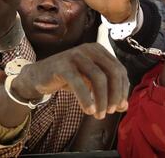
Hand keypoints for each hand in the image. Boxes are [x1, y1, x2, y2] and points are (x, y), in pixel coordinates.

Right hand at [14, 43, 129, 118]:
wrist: (40, 75)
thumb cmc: (69, 78)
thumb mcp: (91, 83)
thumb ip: (108, 92)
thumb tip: (124, 107)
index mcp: (99, 50)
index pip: (120, 69)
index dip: (123, 89)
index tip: (121, 106)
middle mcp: (89, 49)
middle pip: (112, 72)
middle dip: (115, 94)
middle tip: (111, 111)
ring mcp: (76, 55)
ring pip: (98, 77)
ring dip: (102, 99)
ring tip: (100, 115)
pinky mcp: (63, 65)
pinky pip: (79, 83)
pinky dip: (86, 99)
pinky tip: (89, 110)